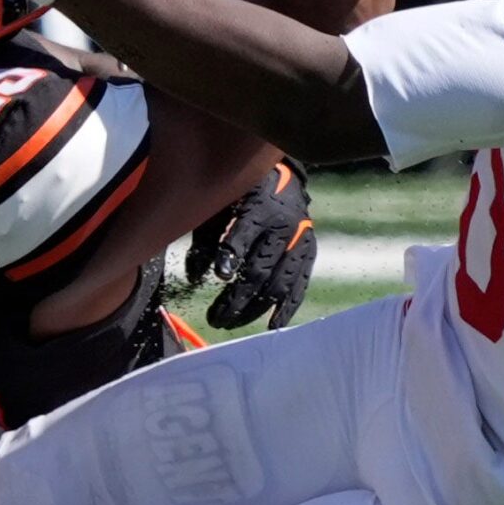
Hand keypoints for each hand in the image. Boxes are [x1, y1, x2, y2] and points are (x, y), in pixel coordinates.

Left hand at [187, 159, 314, 329]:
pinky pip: (299, 286)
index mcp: (260, 209)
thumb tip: (194, 276)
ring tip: (231, 323)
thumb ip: (207, 237)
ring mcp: (300, 242)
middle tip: (215, 318)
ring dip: (254, 309)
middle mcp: (284, 227)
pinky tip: (273, 325)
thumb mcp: (222, 205)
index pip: (245, 236)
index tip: (220, 274)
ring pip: (279, 284)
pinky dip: (286, 308)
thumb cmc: (245, 193)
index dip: (232, 255)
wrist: (287, 178)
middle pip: (260, 270)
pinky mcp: (309, 253)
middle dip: (237, 298)